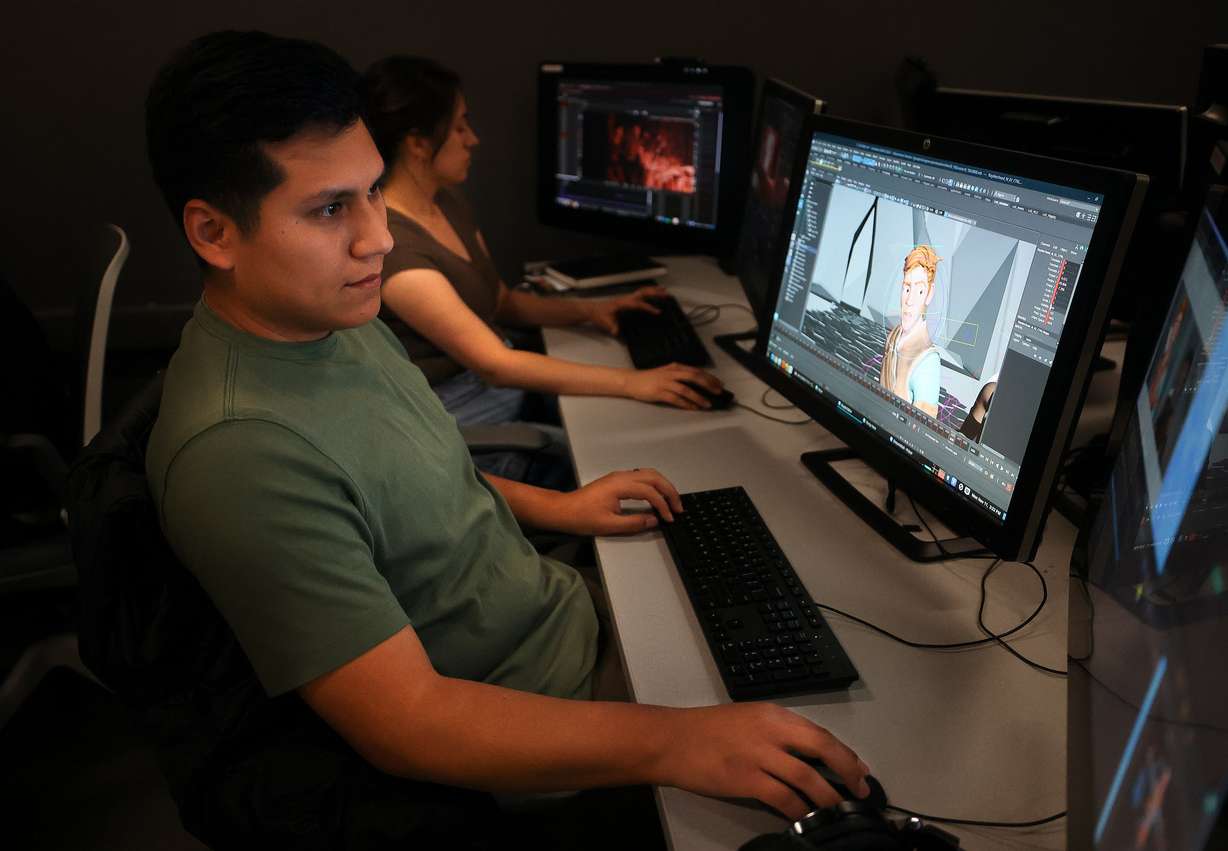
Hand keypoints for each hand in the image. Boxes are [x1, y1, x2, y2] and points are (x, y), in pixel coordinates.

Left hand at [552, 468, 681, 534]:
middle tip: (679, 508)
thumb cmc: (582, 517)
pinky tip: (657, 496)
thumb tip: (654, 520)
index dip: (663, 505)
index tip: (669, 519)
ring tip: (672, 502)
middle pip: (654, 477)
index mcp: (620, 485)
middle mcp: (622, 476)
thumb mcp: (609, 525)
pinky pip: (641, 476)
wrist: (563, 510)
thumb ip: (634, 523)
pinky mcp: (617, 480)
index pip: (649, 492)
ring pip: (649, 474)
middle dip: (669, 491)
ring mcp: (619, 476)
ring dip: (663, 486)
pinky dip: (654, 484)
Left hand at [585, 285, 668, 334]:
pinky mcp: (627, 300)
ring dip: (654, 290)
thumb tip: (616, 331)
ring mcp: (627, 298)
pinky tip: (654, 293)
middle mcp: (626, 299)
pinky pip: (640, 294)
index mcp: (622, 303)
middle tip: (667, 294)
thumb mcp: (605, 322)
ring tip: (665, 290)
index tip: (658, 311)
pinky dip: (648, 292)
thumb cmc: (599, 315)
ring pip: (642, 291)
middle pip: (643, 293)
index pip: (638, 304)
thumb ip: (611, 327)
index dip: (648, 307)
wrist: (593, 310)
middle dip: (655, 293)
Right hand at [623, 364, 723, 409]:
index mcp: (675, 367)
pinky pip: (676, 399)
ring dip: (699, 397)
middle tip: (718, 393)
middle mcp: (672, 373)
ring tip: (707, 404)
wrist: (632, 381)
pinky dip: (686, 404)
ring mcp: (665, 383)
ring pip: (686, 389)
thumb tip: (698, 384)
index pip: (696, 371)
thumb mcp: (667, 372)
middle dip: (708, 385)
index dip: (710, 377)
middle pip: (694, 377)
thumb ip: (680, 375)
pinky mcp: (659, 393)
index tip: (719, 384)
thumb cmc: (650, 378)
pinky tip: (693, 408)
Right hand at [654, 703, 871, 819]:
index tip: (859, 770)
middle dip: (848, 771)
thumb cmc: (706, 730)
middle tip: (860, 791)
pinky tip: (804, 818)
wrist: (671, 740)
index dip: (844, 753)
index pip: (819, 732)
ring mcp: (758, 754)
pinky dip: (799, 810)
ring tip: (837, 811)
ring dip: (827, 797)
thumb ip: (777, 733)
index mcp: (773, 714)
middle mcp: (770, 730)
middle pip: (822, 748)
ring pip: (807, 777)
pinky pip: (783, 797)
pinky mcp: (746, 779)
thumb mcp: (747, 719)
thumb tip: (808, 755)